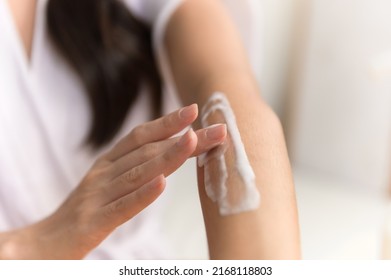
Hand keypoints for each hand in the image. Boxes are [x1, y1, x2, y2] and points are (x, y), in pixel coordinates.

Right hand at [1, 104, 226, 258]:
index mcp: (108, 163)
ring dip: (168, 157)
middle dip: (184, 139)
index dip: (167, 123)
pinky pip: (121, 207)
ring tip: (193, 142)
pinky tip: (161, 184)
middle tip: (216, 129)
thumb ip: (133, 169)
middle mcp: (103, 174)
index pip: (140, 137)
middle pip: (147, 151)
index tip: (194, 111)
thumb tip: (168, 156)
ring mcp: (97, 197)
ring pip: (137, 174)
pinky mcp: (93, 223)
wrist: (47, 242)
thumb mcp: (108, 183)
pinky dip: (142, 195)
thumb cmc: (85, 211)